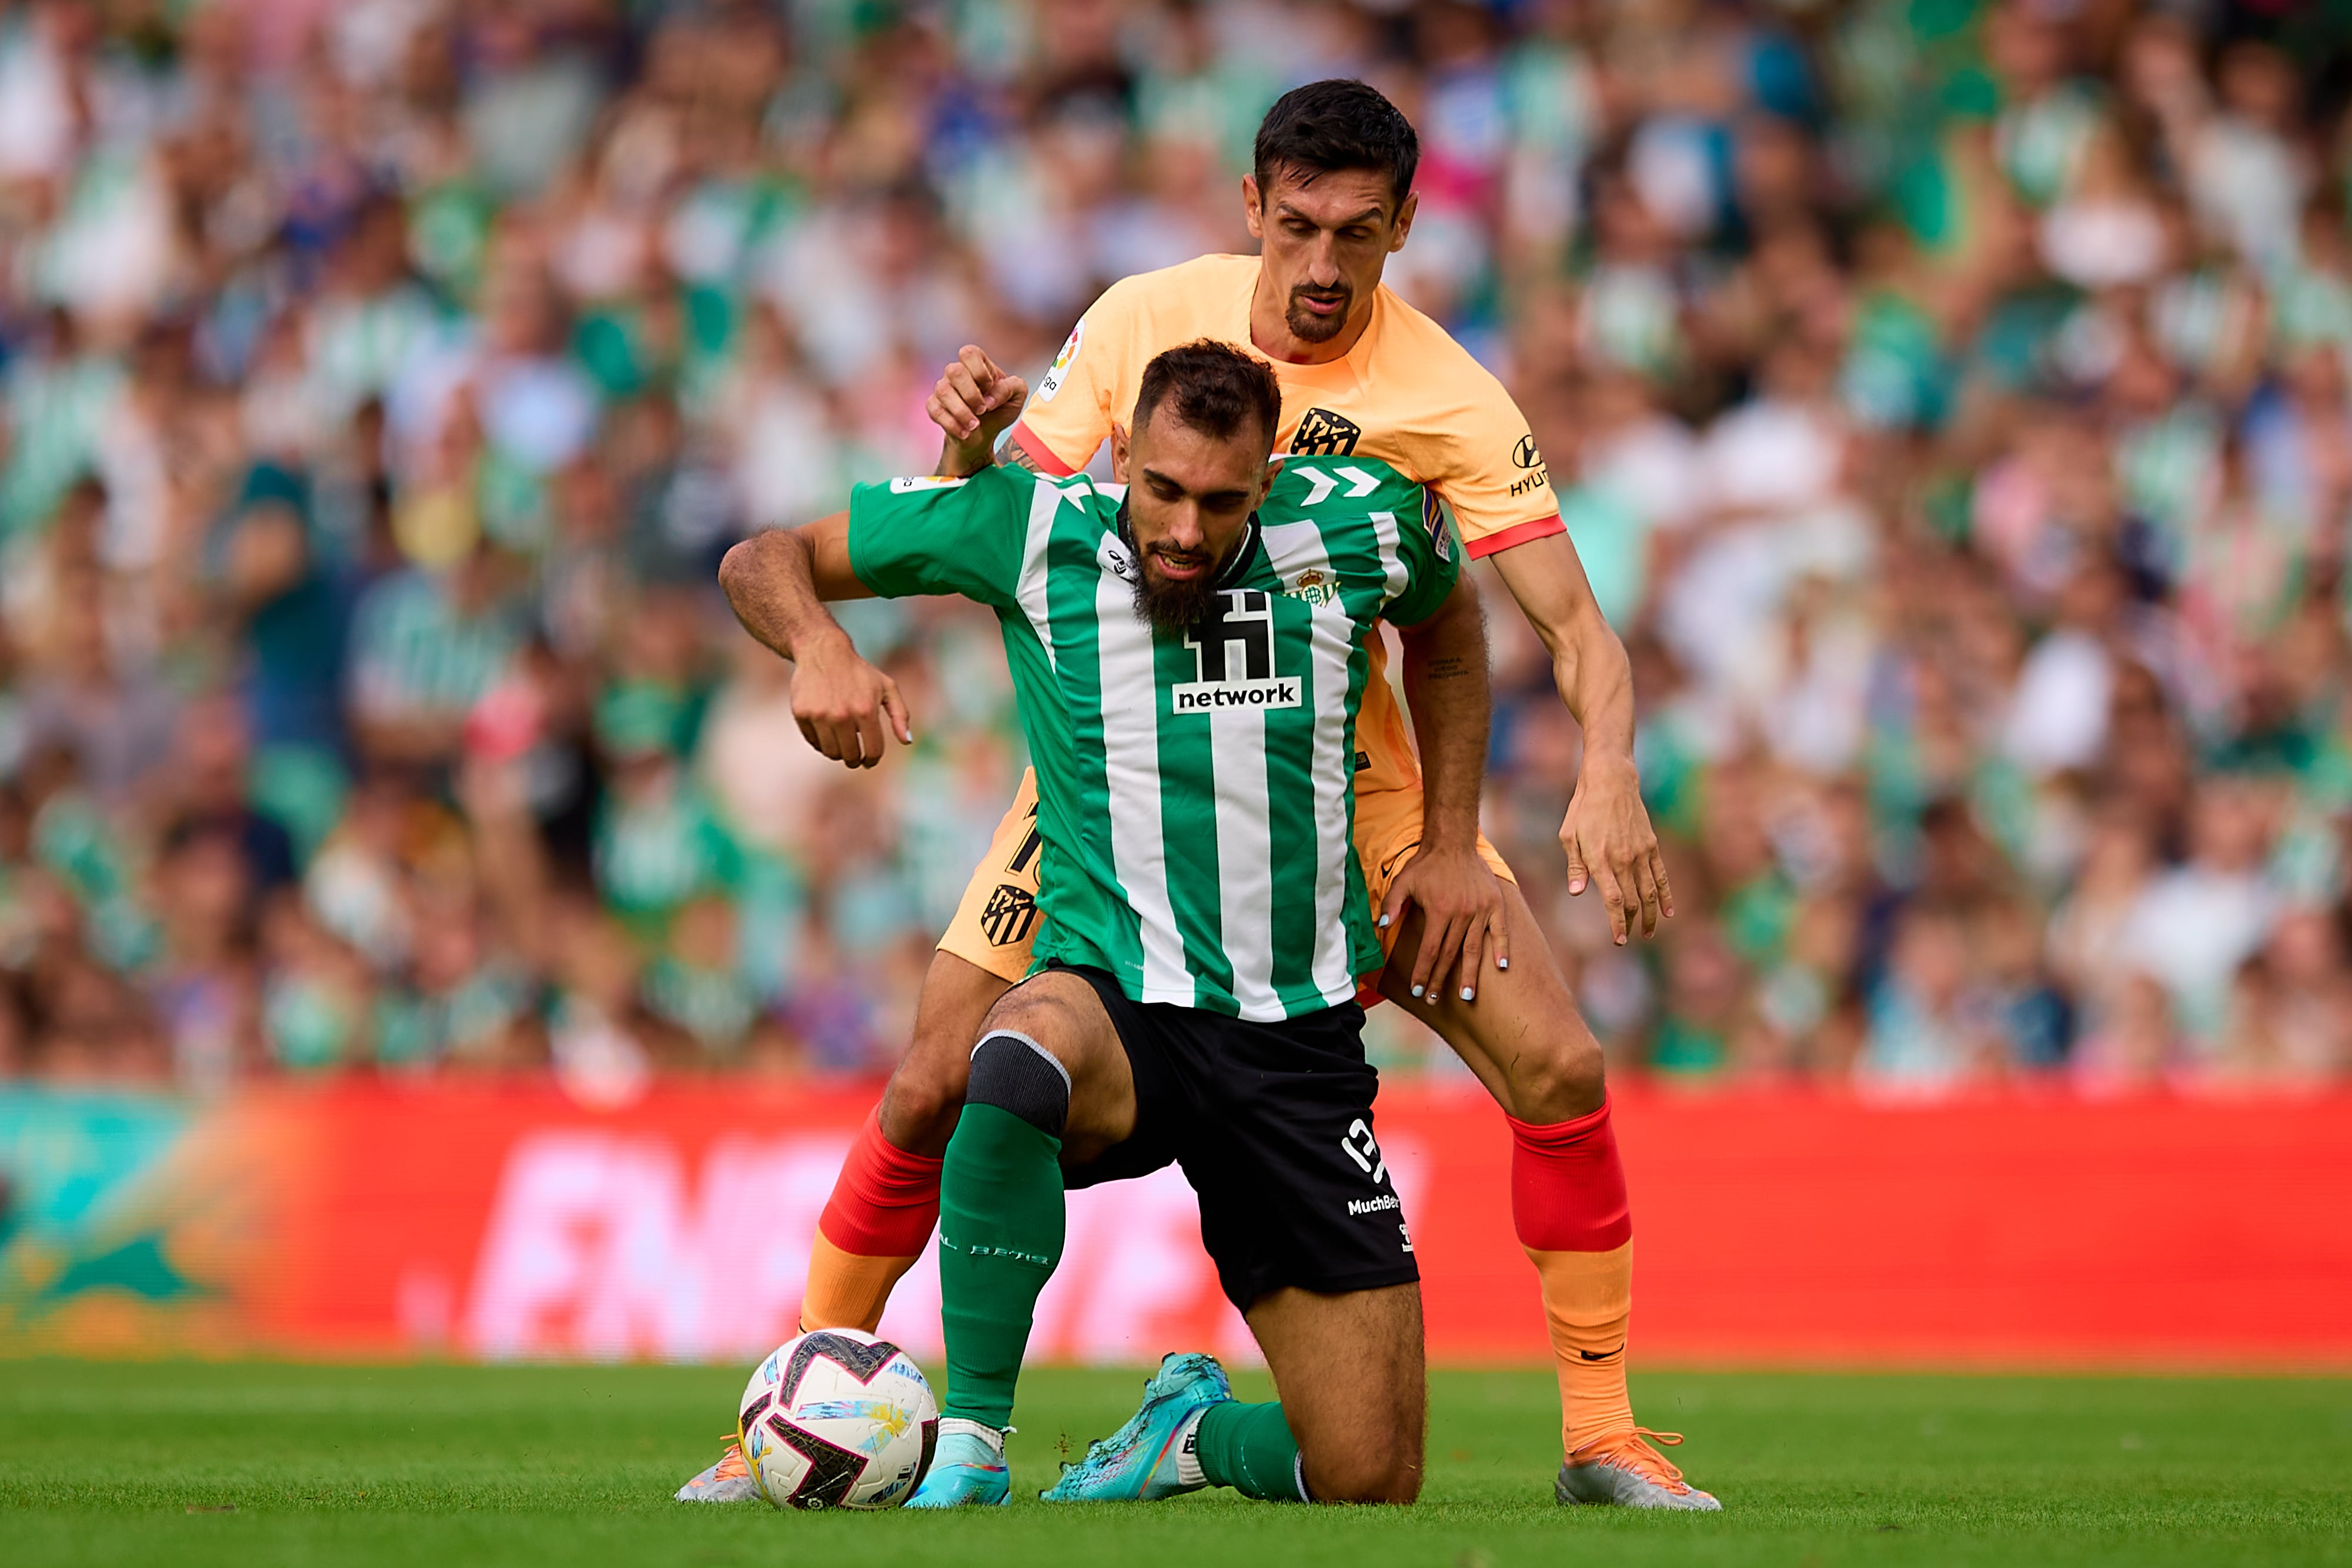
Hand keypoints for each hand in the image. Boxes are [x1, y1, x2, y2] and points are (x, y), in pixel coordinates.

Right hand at [791, 632, 911, 768]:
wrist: (822, 651)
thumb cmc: (859, 672)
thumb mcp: (887, 687)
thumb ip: (900, 714)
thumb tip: (907, 741)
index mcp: (866, 710)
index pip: (872, 750)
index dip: (872, 760)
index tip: (869, 760)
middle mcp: (842, 715)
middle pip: (850, 756)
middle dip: (854, 759)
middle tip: (854, 756)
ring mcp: (820, 715)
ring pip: (831, 753)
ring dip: (838, 753)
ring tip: (841, 743)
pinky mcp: (802, 714)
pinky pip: (813, 742)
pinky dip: (821, 742)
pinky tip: (826, 732)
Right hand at [927, 345, 1028, 477]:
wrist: (983, 435)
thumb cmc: (1000, 410)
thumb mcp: (1016, 396)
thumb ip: (1011, 388)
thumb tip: (989, 398)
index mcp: (977, 363)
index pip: (969, 353)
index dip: (979, 371)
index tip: (990, 387)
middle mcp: (956, 372)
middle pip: (954, 370)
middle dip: (971, 394)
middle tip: (983, 410)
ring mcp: (943, 388)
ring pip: (943, 391)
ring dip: (962, 412)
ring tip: (975, 425)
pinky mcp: (934, 406)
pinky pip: (935, 410)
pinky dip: (952, 425)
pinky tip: (964, 433)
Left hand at [1378, 841, 1509, 1003]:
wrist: (1453, 842)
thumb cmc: (1425, 865)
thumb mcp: (1402, 881)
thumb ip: (1392, 904)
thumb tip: (1381, 927)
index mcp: (1439, 910)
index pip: (1430, 950)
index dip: (1423, 972)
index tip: (1417, 990)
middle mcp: (1462, 913)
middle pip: (1450, 954)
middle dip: (1440, 979)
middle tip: (1433, 998)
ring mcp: (1481, 909)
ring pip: (1474, 948)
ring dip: (1469, 973)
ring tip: (1466, 995)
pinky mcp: (1495, 904)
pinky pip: (1500, 930)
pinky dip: (1502, 948)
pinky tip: (1501, 967)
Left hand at [1560, 751, 1672, 943]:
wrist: (1611, 780)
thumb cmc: (1583, 808)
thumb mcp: (1568, 835)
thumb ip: (1575, 866)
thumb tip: (1577, 893)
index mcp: (1600, 859)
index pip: (1613, 900)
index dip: (1617, 924)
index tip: (1619, 940)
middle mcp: (1623, 859)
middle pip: (1632, 901)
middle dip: (1630, 923)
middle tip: (1627, 938)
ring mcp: (1640, 853)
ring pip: (1649, 892)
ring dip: (1650, 916)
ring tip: (1648, 933)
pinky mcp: (1651, 846)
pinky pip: (1662, 876)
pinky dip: (1666, 895)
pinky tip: (1668, 911)